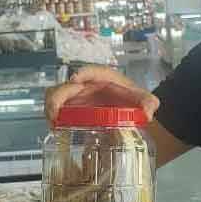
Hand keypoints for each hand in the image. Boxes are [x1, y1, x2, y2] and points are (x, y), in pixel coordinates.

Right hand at [44, 66, 159, 122]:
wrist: (127, 110)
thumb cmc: (131, 99)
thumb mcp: (143, 99)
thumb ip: (147, 102)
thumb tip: (148, 110)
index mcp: (102, 78)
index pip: (91, 72)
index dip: (82, 74)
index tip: (76, 80)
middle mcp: (85, 86)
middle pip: (65, 86)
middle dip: (58, 96)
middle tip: (55, 112)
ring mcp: (75, 98)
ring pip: (55, 97)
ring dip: (51, 107)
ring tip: (53, 123)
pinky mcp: (70, 110)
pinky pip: (57, 111)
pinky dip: (53, 118)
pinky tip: (56, 129)